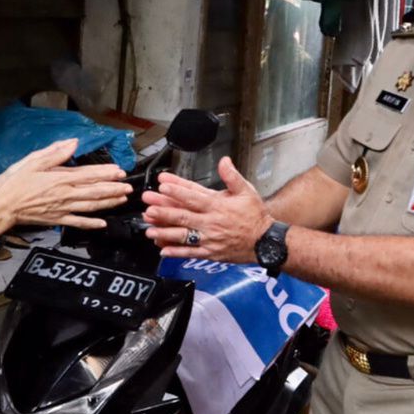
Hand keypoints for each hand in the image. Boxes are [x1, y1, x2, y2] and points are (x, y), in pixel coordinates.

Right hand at [0, 139, 130, 229]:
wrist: (4, 206)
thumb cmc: (17, 182)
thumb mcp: (34, 161)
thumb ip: (56, 153)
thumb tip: (74, 143)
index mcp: (60, 179)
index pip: (89, 175)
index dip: (106, 173)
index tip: (119, 171)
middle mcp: (65, 194)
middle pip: (95, 192)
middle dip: (114, 189)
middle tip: (128, 187)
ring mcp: (63, 209)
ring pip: (91, 206)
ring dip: (108, 203)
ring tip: (122, 199)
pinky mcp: (58, 219)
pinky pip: (78, 222)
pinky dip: (92, 223)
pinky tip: (103, 224)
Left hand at [142, 157, 272, 261]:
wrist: (265, 242)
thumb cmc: (255, 216)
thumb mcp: (246, 191)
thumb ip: (232, 176)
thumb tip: (224, 161)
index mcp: (218, 205)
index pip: (194, 196)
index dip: (177, 190)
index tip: (163, 185)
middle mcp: (210, 222)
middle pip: (183, 216)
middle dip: (164, 211)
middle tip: (149, 206)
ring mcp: (209, 239)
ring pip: (183, 235)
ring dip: (165, 232)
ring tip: (149, 229)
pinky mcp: (210, 252)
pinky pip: (191, 253)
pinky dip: (176, 252)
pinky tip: (162, 250)